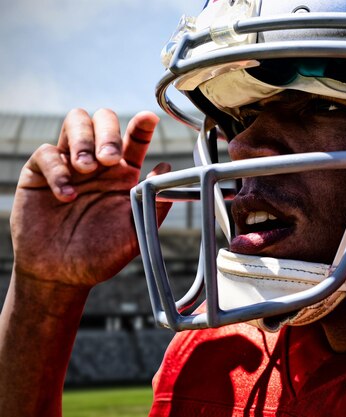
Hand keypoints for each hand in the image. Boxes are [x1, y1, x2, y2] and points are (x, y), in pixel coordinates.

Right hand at [10, 109, 169, 287]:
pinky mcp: (40, 174)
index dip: (141, 126)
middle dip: (108, 131)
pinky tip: (66, 194)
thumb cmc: (101, 254)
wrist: (62, 276)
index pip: (134, 139)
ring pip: (75, 123)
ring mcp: (68, 165)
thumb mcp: (136, 232)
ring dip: (83, 139)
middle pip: (103, 120)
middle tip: (110, 159)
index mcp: (123, 174)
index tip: (149, 119)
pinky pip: (47, 153)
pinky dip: (58, 168)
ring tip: (86, 168)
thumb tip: (167, 169)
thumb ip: (154, 203)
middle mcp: (97, 164)